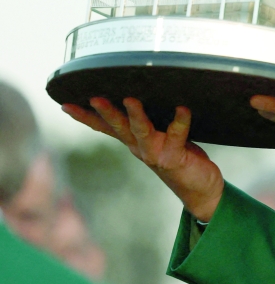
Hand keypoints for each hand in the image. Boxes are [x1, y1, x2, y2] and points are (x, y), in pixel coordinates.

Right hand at [61, 98, 223, 221]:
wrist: (200, 190)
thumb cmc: (180, 156)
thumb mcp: (160, 138)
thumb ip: (151, 122)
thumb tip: (142, 93)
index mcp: (133, 141)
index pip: (105, 127)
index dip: (85, 117)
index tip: (65, 105)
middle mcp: (140, 147)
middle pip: (118, 127)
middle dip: (105, 113)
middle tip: (93, 97)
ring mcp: (155, 154)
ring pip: (141, 131)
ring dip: (136, 116)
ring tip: (130, 99)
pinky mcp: (174, 158)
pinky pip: (176, 135)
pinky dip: (180, 121)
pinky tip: (183, 109)